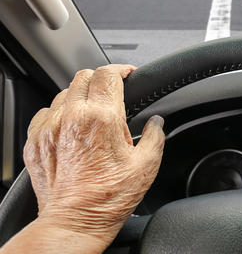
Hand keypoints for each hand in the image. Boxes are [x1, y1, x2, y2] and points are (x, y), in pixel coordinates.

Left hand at [23, 64, 164, 247]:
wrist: (74, 222)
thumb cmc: (109, 197)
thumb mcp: (147, 164)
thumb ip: (155, 136)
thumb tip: (157, 123)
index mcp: (101, 118)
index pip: (108, 74)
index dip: (121, 69)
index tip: (128, 74)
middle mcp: (72, 118)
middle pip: (83, 77)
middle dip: (101, 79)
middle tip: (113, 92)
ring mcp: (49, 129)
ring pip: (64, 93)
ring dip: (80, 96)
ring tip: (93, 113)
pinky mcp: (35, 142)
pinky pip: (45, 113)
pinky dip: (60, 113)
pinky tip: (71, 127)